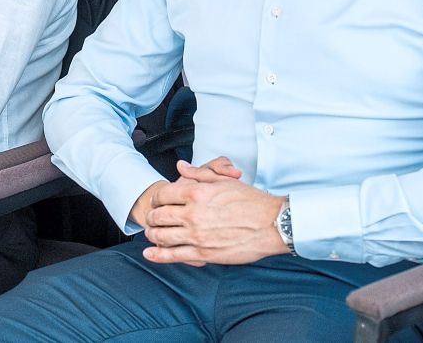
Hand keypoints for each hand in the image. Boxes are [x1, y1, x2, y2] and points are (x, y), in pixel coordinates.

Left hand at [141, 159, 286, 266]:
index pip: (162, 195)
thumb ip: (198, 173)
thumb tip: (181, 166)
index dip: (156, 198)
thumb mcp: (223, 181)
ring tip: (152, 233)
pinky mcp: (205, 253)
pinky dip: (158, 255)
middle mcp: (193, 214)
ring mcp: (197, 235)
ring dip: (153, 235)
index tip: (157, 201)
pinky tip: (150, 254)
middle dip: (152, 217)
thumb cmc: (250, 200)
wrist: (272, 224)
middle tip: (152, 218)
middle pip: (158, 216)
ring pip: (162, 236)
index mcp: (196, 194)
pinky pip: (174, 255)